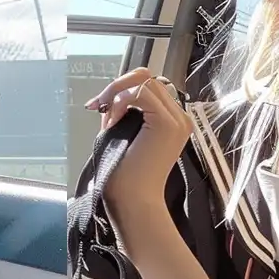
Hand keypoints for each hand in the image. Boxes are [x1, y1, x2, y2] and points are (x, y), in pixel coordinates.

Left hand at [88, 68, 193, 226]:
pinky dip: (121, 102)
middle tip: (99, 107)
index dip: (122, 89)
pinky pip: (140, 92)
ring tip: (108, 121)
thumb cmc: (125, 176)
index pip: (149, 86)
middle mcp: (179, 118)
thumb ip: (122, 112)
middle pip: (148, 77)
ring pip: (144, 81)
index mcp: (172, 121)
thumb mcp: (122, 134)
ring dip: (118, 96)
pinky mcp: (167, 123)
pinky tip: (113, 121)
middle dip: (117, 88)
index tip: (100, 106)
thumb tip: (109, 96)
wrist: (133, 201)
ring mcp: (177, 119)